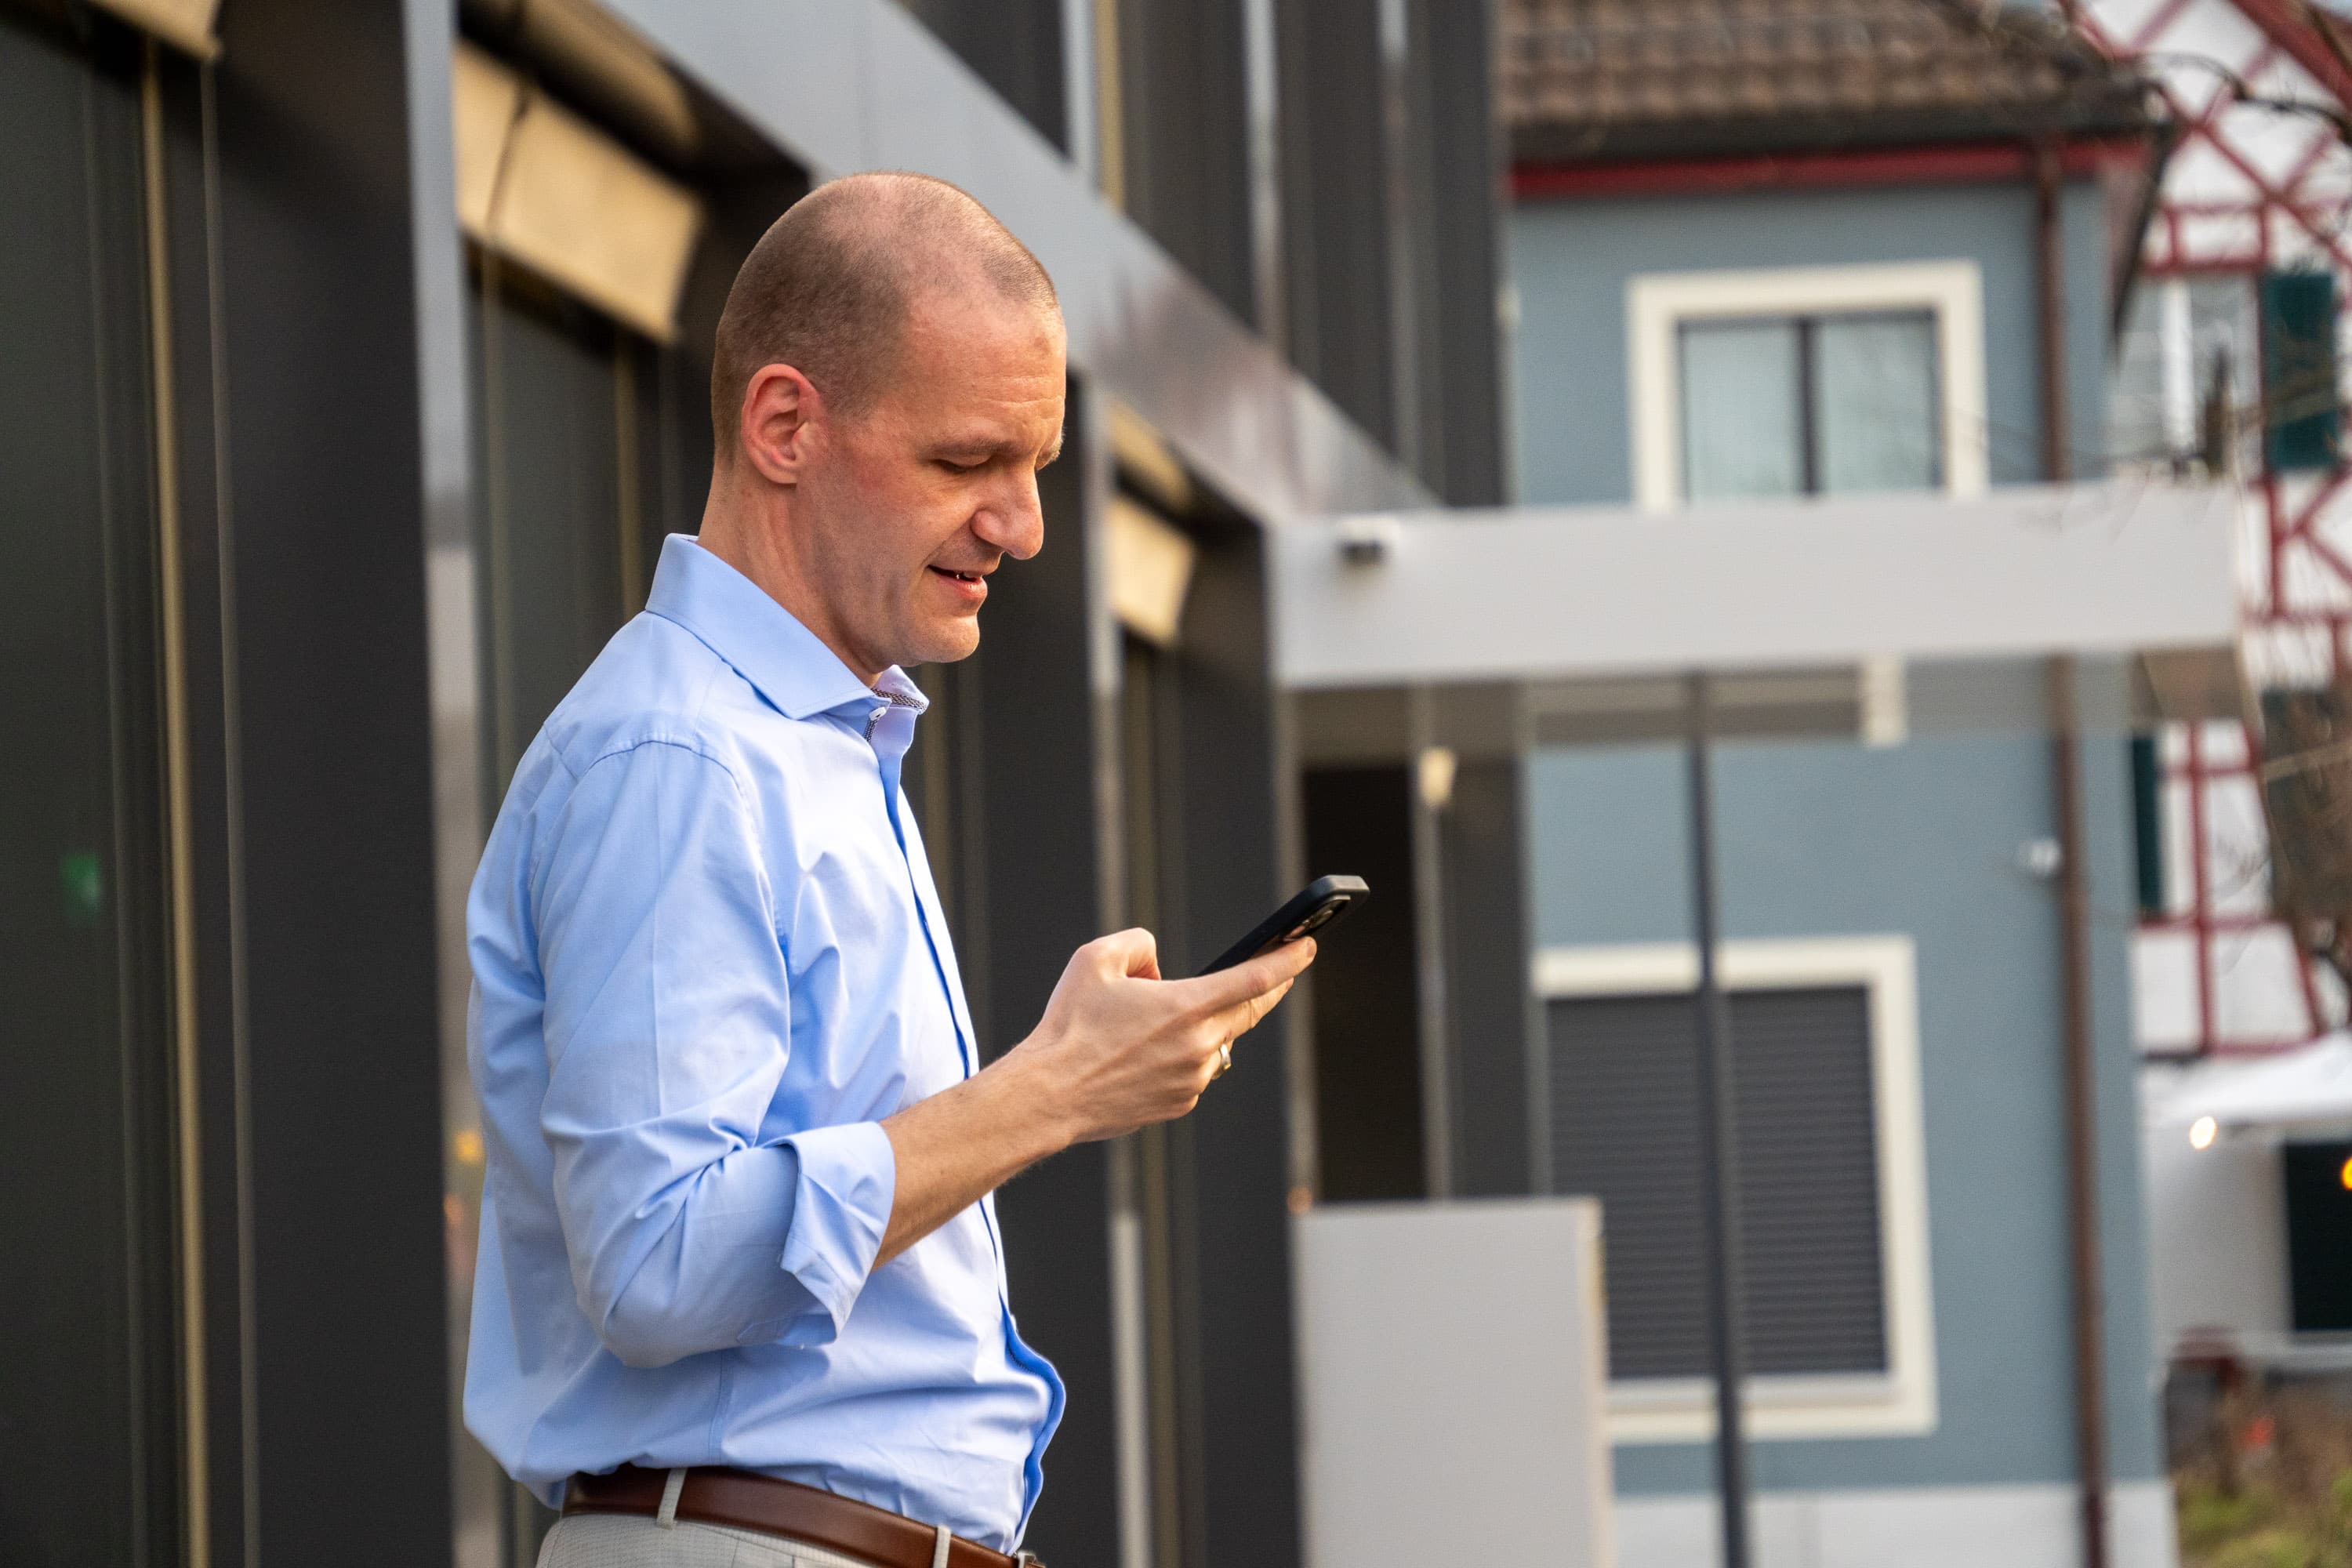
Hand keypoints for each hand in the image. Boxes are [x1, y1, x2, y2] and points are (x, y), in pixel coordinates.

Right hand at [1008, 928, 1316, 1144]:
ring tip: (1155, 1022)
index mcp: (1186, 1006)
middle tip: (1278, 974)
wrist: (1049, 1094)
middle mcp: (1199, 1044)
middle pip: (1248, 1012)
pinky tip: (1145, 1055)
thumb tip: (1158, 965)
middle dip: (1267, 989)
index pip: (1255, 980)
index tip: (1308, 948)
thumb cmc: (1069, 1025)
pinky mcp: (1181, 1103)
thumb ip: (1138, 944)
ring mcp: (1193, 1079)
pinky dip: (1182, 1056)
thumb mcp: (1095, 959)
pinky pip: (1194, 1070)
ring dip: (1203, 1025)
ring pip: (1215, 1042)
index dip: (1287, 961)